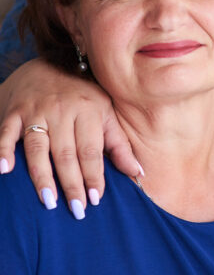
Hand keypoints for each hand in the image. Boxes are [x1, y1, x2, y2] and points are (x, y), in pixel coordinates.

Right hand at [0, 59, 138, 213]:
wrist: (50, 65)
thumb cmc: (84, 96)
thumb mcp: (107, 114)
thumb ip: (120, 144)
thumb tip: (139, 173)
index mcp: (90, 111)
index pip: (91, 150)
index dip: (94, 175)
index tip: (96, 200)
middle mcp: (63, 111)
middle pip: (66, 153)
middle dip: (72, 183)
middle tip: (77, 210)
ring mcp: (37, 111)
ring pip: (38, 147)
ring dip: (42, 176)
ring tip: (48, 200)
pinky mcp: (15, 112)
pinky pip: (7, 133)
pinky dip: (4, 150)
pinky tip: (5, 170)